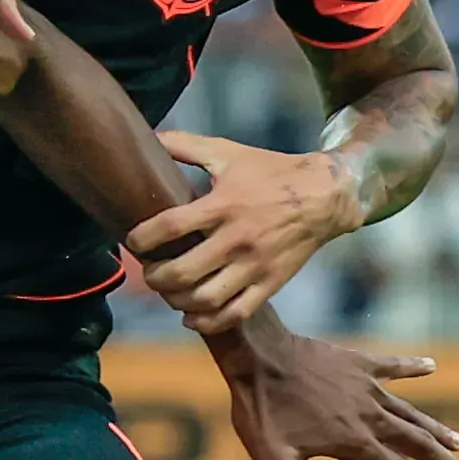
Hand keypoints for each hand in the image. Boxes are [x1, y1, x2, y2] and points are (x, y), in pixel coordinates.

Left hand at [131, 132, 363, 336]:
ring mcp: (254, 267)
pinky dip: (206, 321)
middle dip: (154, 276)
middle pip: (181, 272)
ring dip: (176, 300)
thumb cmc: (271, 173)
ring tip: (169, 290)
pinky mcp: (269, 285)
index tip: (134, 240)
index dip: (141, 238)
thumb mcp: (229, 153)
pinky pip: (234, 314)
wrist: (324, 196)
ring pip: (204, 299)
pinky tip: (190, 315)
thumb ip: (186, 146)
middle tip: (149, 270)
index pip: (169, 227)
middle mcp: (236, 240)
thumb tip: (151, 137)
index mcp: (223, 205)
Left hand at [207, 316, 458, 459]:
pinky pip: (393, 366)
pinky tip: (431, 366)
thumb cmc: (262, 411)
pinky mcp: (359, 363)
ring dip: (436, 429)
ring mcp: (367, 387)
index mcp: (356, 443)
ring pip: (412, 412)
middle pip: (419, 446)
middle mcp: (371, 416)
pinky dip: (412, 367)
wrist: (259, 356)